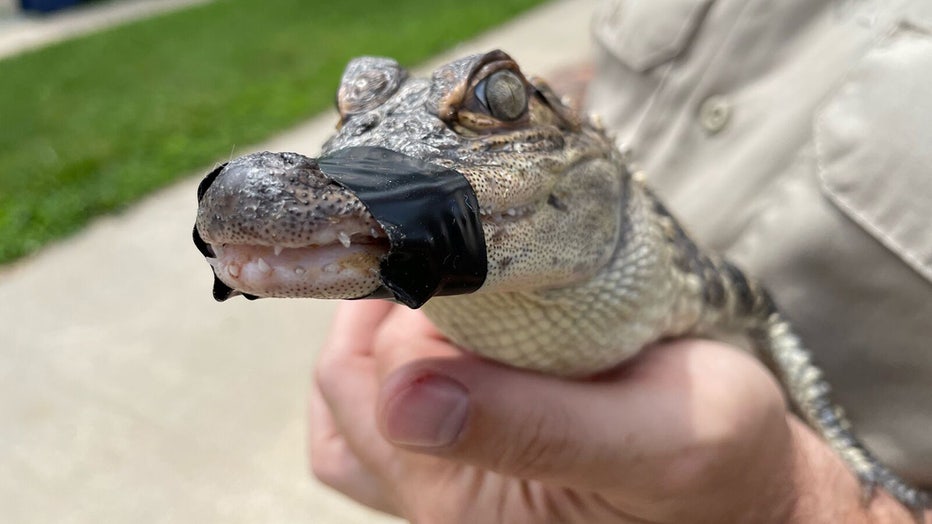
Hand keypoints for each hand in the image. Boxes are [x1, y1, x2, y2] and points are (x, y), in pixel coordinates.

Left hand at [309, 301, 920, 522]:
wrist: (749, 500)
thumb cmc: (724, 470)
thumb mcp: (662, 438)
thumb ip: (537, 424)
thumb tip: (402, 396)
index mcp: (463, 507)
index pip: (378, 377)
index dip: (419, 299)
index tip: (473, 245)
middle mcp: (432, 506)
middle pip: (346, 385)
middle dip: (393, 307)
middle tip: (457, 259)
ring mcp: (436, 493)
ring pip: (345, 410)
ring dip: (376, 337)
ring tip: (442, 292)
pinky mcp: (453, 478)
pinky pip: (369, 431)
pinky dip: (385, 371)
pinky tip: (438, 337)